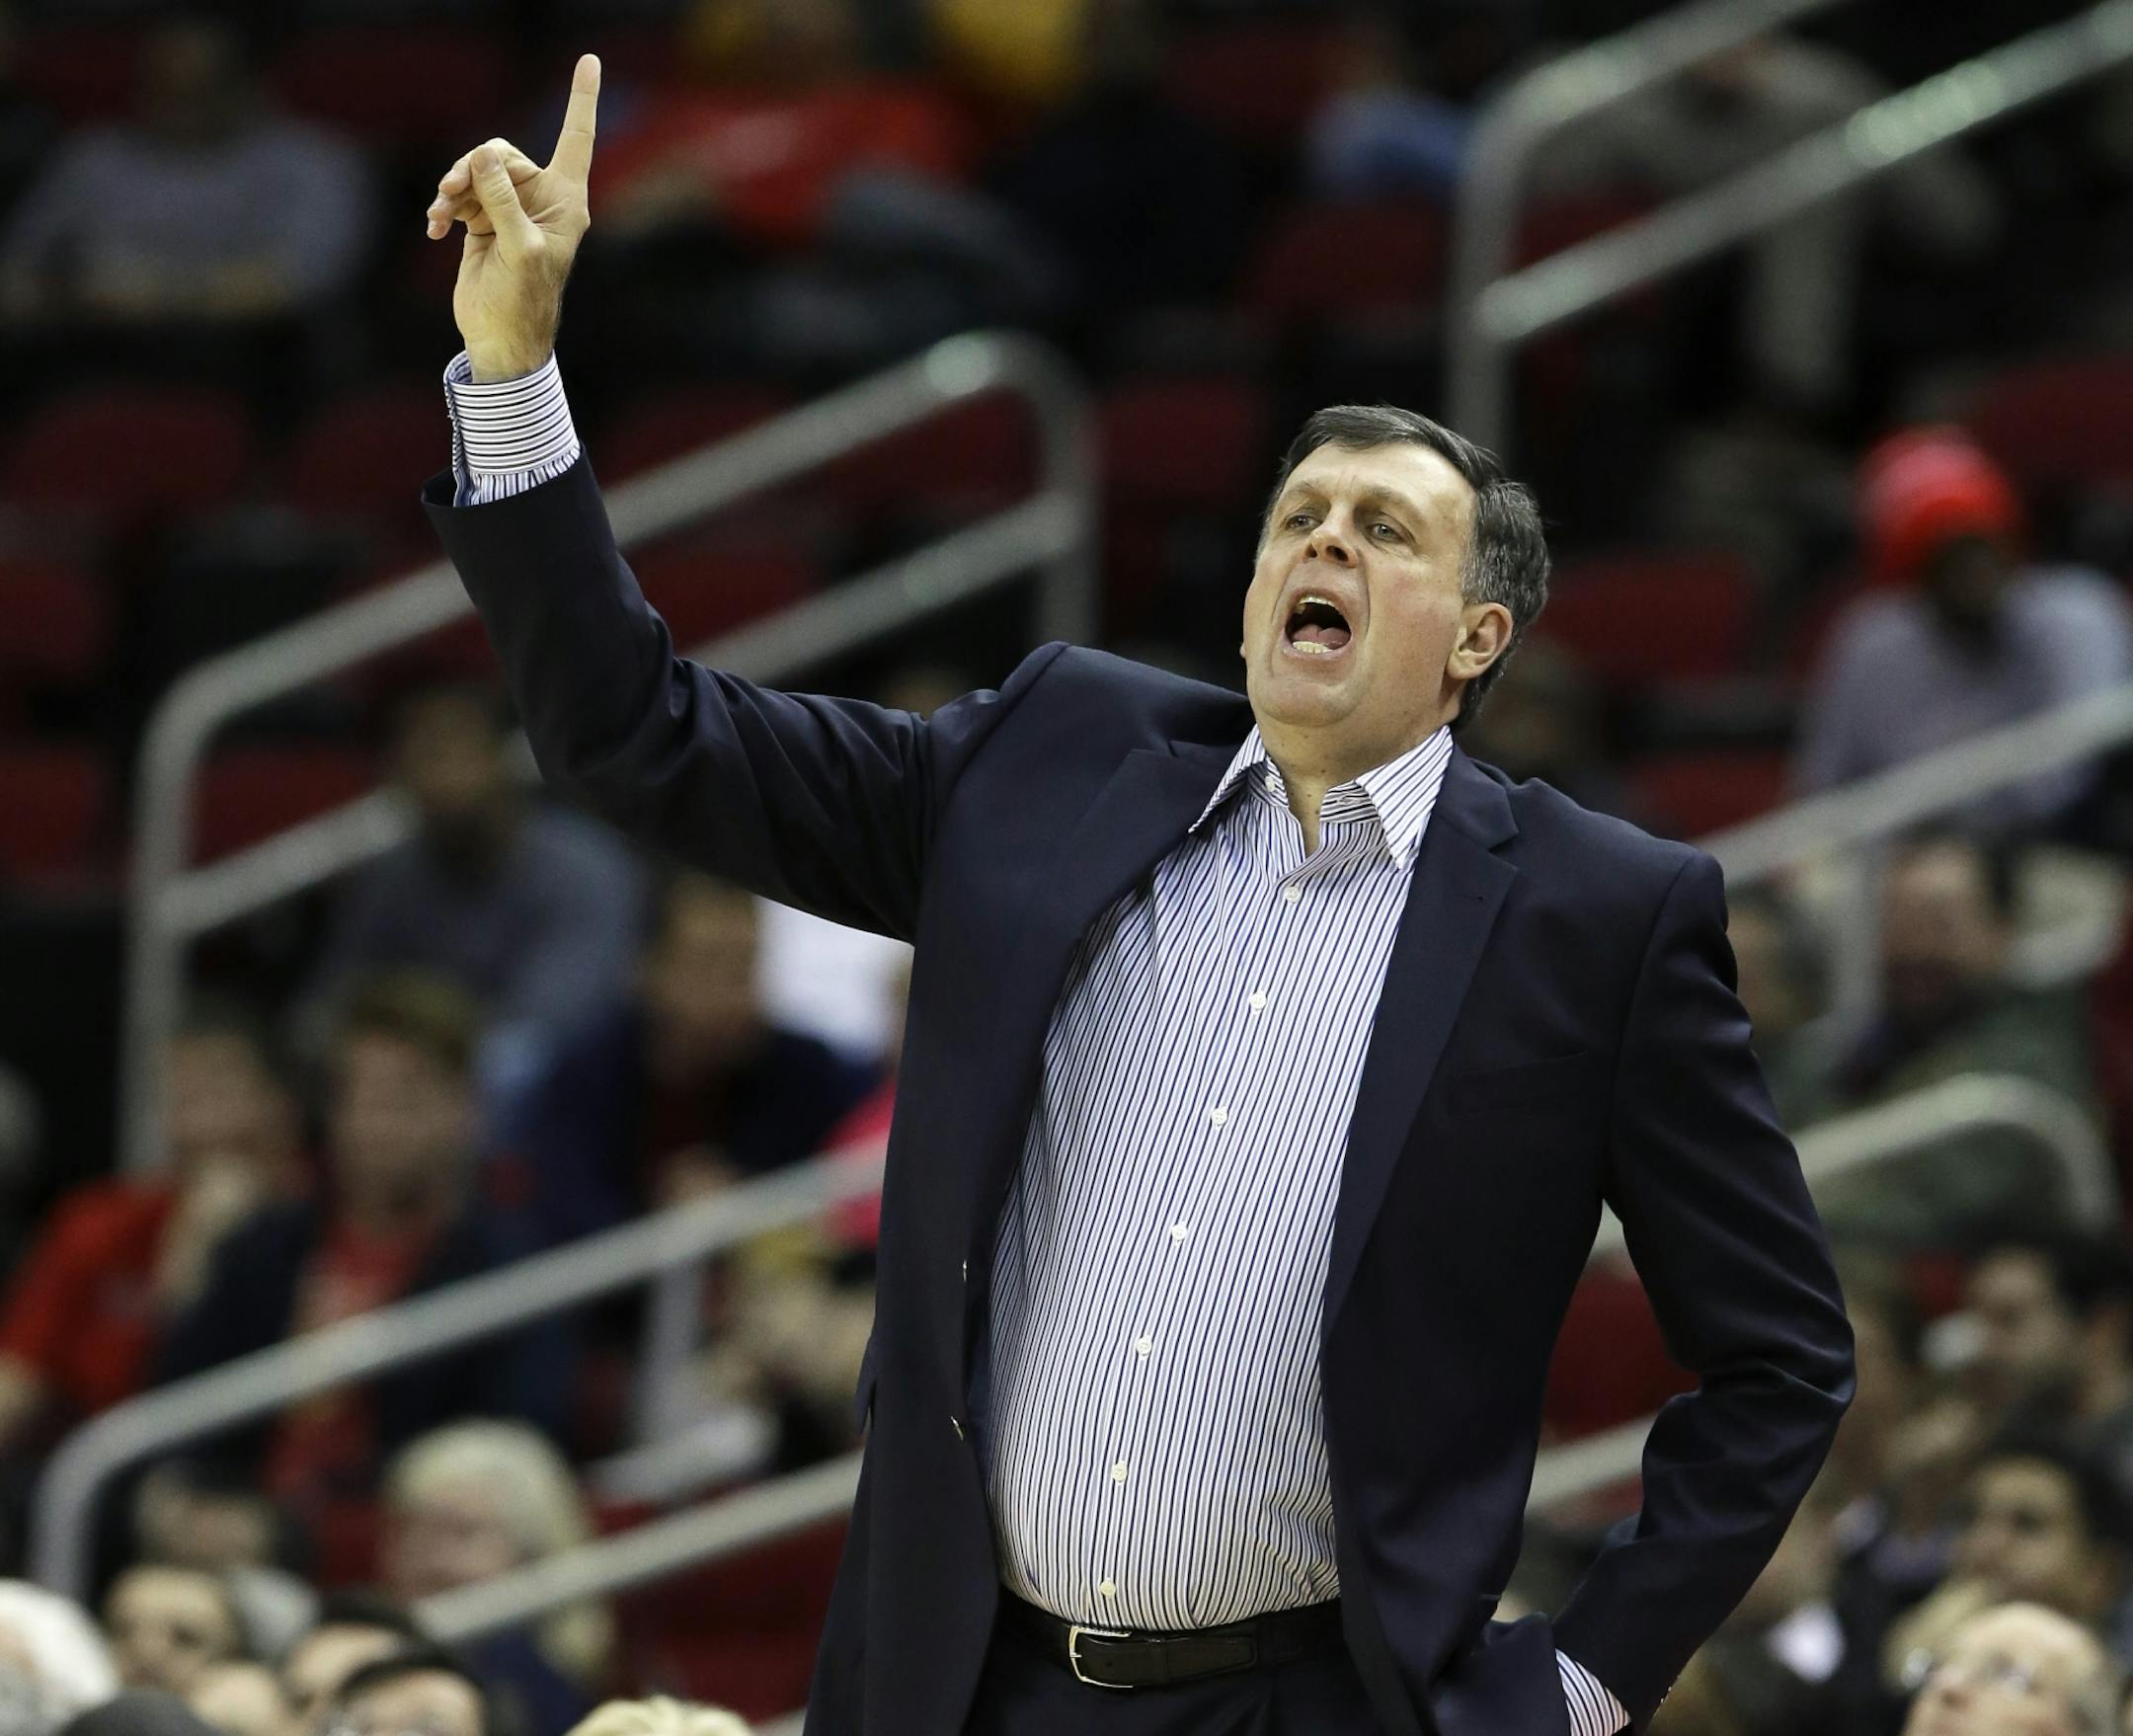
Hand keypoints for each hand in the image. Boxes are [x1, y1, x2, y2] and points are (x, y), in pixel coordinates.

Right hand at [427, 53, 600, 382]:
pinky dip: (445, 208)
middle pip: (502, 153)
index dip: (581, 99)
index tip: (590, 59)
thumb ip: (501, 199)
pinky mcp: (484, 223)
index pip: (576, 138)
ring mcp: (510, 210)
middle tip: (451, 192)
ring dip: (454, 189)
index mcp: (566, 201)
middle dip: (473, 167)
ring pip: (476, 171)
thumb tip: (482, 155)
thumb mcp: (517, 248)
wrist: (501, 338)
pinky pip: (461, 195)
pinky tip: (437, 230)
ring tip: (441, 215)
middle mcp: (541, 199)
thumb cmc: (523, 301)